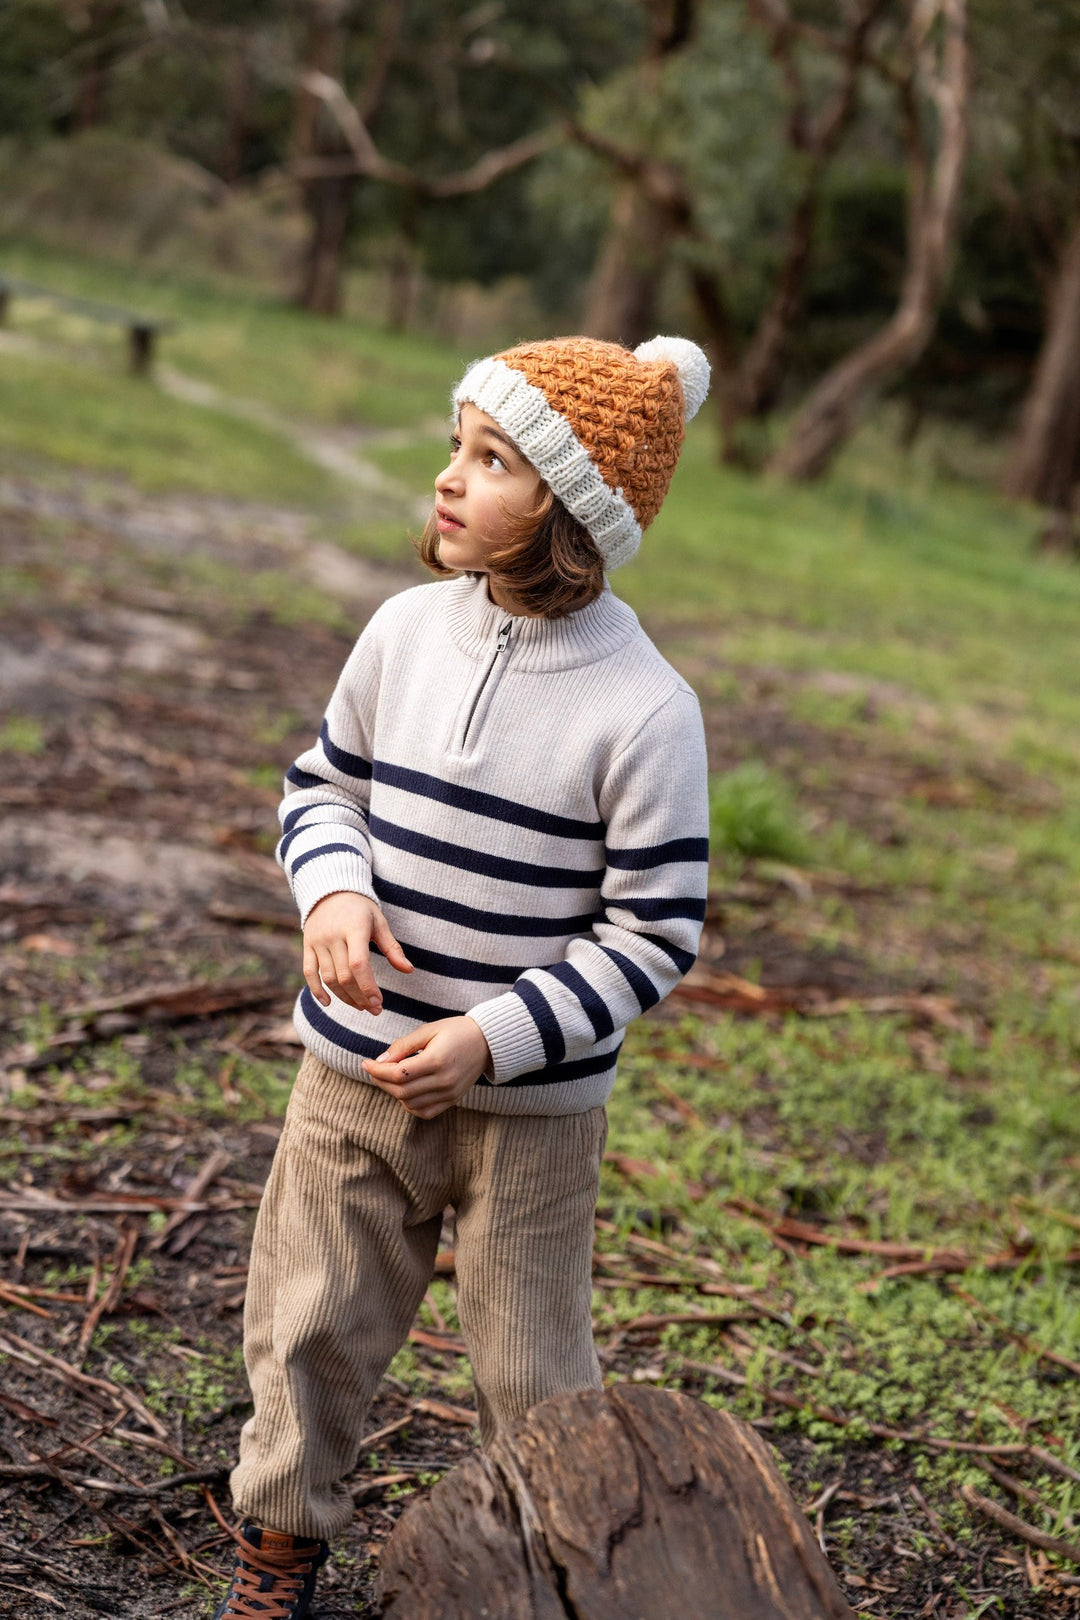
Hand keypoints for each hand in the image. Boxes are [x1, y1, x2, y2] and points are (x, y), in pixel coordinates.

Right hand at [303, 891, 411, 1012]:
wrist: (330, 890)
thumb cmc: (360, 909)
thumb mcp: (379, 922)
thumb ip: (392, 948)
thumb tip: (409, 970)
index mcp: (354, 929)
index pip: (359, 964)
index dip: (368, 987)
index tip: (379, 1003)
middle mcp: (333, 936)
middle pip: (344, 976)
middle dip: (360, 997)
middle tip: (374, 1009)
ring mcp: (318, 941)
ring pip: (329, 978)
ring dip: (344, 997)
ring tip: (360, 1006)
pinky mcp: (307, 945)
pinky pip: (309, 972)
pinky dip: (316, 990)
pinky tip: (329, 1003)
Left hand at [361, 1016, 490, 1118]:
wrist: (487, 1042)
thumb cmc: (456, 1031)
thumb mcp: (429, 1030)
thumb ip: (403, 1045)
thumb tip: (380, 1060)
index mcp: (437, 1060)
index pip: (398, 1074)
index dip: (377, 1070)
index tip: (365, 1062)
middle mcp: (443, 1081)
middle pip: (401, 1091)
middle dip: (381, 1081)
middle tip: (373, 1069)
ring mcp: (449, 1093)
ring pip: (410, 1103)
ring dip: (393, 1093)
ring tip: (389, 1077)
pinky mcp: (452, 1100)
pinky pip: (424, 1112)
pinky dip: (409, 1105)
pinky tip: (405, 1091)